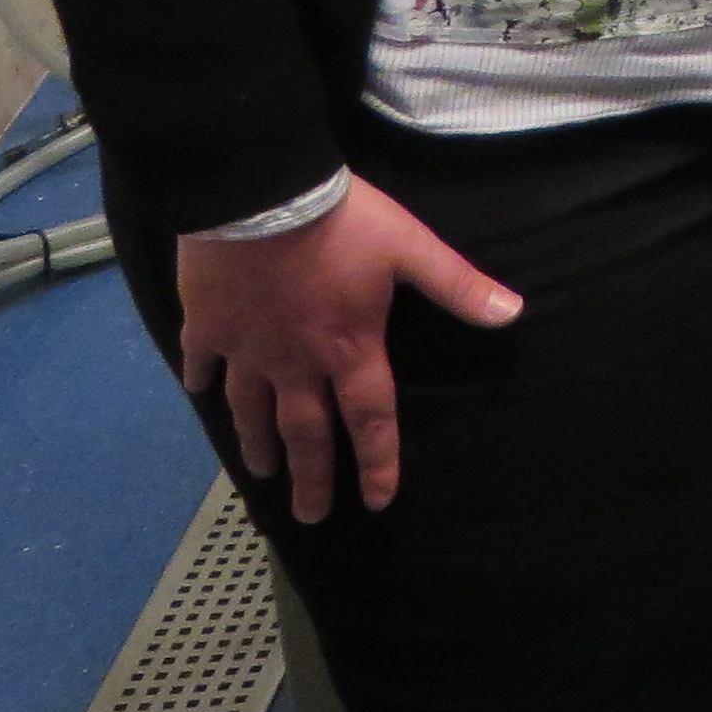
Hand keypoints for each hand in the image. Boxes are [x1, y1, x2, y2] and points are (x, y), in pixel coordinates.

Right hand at [175, 179, 523, 522]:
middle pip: (304, 431)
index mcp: (347, 348)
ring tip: (261, 473)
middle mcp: (294, 362)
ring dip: (258, 443)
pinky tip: (200, 394)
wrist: (260, 195)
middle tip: (310, 516)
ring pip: (250, 409)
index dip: (376, 462)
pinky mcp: (206, 325)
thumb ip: (456, 285)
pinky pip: (202, 363)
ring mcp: (245, 348)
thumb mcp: (411, 248)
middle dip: (311, 477)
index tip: (375, 502)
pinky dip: (203, 381)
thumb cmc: (342, 223)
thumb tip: (511, 314)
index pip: (369, 418)